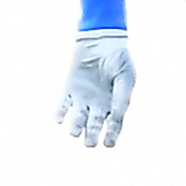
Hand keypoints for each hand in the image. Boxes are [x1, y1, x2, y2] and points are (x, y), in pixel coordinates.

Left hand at [57, 31, 137, 148]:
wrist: (101, 40)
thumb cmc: (118, 59)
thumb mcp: (126, 78)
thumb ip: (122, 98)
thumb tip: (115, 118)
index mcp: (115, 104)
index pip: (114, 126)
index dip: (111, 138)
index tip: (107, 145)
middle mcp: (98, 104)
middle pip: (93, 127)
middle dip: (91, 137)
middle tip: (89, 143)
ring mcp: (82, 98)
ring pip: (77, 120)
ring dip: (75, 127)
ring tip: (75, 131)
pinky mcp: (68, 89)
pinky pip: (62, 105)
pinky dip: (59, 114)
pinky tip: (60, 119)